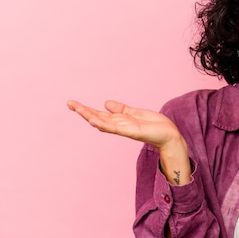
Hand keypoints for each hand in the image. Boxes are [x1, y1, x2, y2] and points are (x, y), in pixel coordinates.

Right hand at [66, 100, 181, 149]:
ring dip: (90, 116)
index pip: (99, 114)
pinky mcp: (131, 131)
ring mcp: (124, 129)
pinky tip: (94, 120)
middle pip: (97, 117)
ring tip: (78, 109)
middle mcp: (119, 125)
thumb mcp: (134, 113)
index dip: (86, 109)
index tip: (73, 103)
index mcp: (119, 120)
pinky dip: (104, 124)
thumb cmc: (154, 125)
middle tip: (69, 103)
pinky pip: (115, 128)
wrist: (169, 134)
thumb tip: (105, 103)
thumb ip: (121, 109)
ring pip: (103, 123)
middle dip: (83, 111)